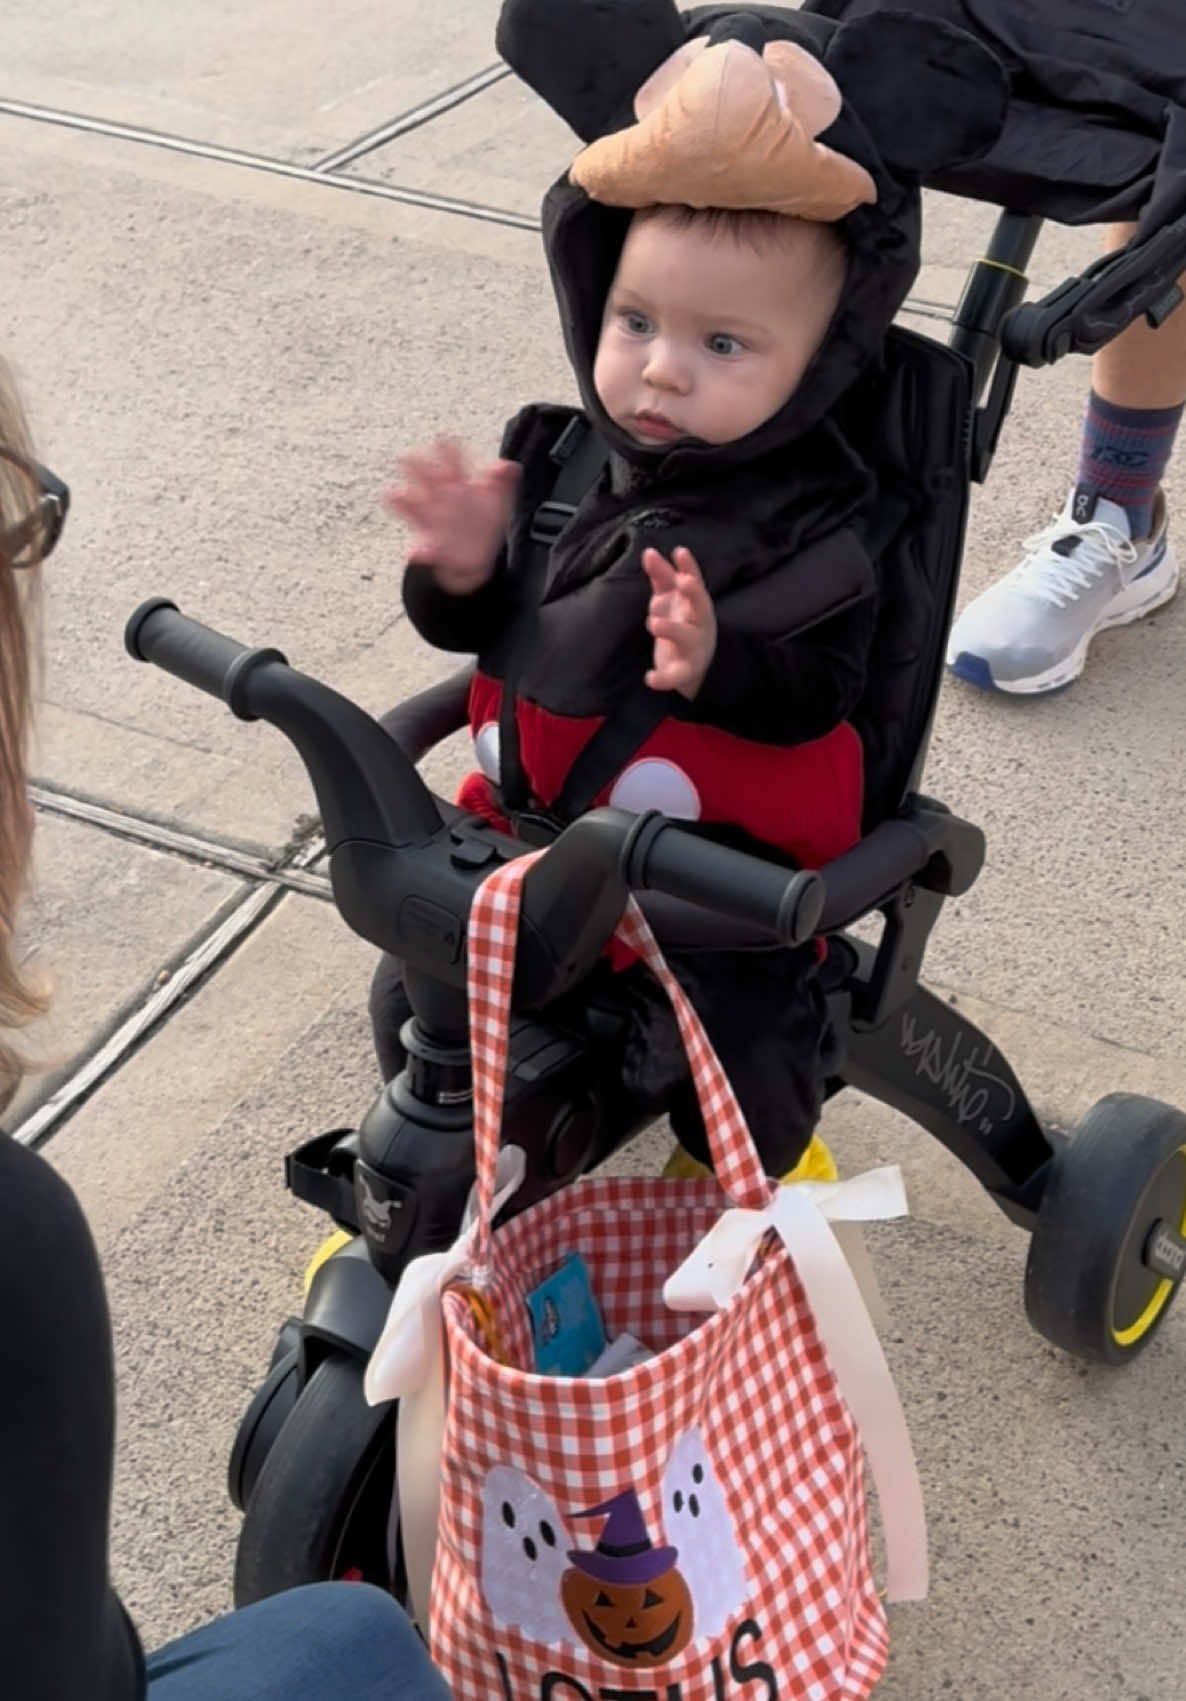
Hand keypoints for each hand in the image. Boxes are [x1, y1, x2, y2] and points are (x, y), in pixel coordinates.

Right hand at [384, 436, 519, 593]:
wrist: (476, 556)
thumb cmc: (483, 521)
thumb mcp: (499, 500)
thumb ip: (504, 482)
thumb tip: (510, 466)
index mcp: (457, 482)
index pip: (450, 459)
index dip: (447, 448)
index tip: (443, 437)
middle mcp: (438, 496)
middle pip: (422, 473)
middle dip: (414, 464)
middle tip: (407, 457)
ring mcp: (430, 519)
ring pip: (408, 502)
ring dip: (399, 497)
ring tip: (392, 494)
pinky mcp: (428, 546)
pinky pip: (420, 548)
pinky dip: (419, 551)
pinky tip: (419, 552)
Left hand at [642, 545, 716, 698]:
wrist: (697, 663)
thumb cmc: (683, 621)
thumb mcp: (673, 599)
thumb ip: (662, 576)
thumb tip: (649, 552)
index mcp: (697, 605)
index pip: (695, 582)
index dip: (689, 567)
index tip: (680, 551)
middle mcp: (699, 623)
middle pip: (700, 606)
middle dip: (693, 593)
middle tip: (682, 581)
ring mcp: (692, 647)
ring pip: (686, 638)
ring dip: (672, 629)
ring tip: (653, 623)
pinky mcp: (682, 671)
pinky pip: (674, 676)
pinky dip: (663, 679)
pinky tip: (649, 678)